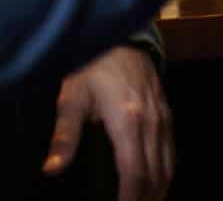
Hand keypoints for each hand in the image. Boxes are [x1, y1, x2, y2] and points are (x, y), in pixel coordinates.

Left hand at [44, 47, 171, 200]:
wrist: (122, 38)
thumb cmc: (93, 67)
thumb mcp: (72, 98)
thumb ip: (64, 136)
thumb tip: (51, 169)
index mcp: (128, 122)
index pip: (135, 173)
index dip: (131, 199)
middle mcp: (151, 123)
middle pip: (155, 175)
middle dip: (147, 199)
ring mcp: (163, 118)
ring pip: (168, 165)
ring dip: (160, 190)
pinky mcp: (167, 113)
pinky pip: (172, 150)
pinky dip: (167, 172)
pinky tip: (159, 182)